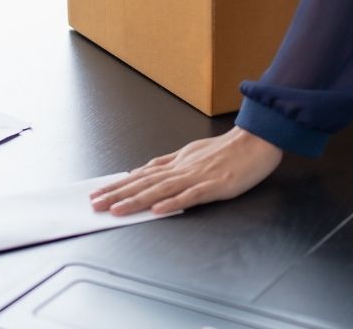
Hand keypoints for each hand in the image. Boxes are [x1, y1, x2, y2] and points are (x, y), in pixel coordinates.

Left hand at [88, 126, 282, 216]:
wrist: (256, 141)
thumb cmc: (227, 149)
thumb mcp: (192, 152)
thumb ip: (168, 163)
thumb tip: (143, 169)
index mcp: (177, 162)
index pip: (141, 175)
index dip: (118, 185)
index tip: (98, 193)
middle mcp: (182, 169)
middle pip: (144, 183)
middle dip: (118, 194)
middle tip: (95, 204)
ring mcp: (198, 177)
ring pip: (161, 190)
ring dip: (137, 200)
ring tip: (117, 210)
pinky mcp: (216, 186)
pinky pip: (192, 196)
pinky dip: (173, 203)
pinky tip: (158, 210)